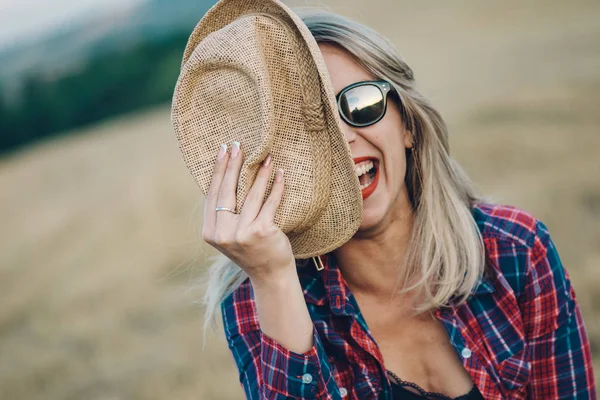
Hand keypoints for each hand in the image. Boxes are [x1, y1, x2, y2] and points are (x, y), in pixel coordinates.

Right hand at [202, 142, 295, 282]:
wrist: (270, 275)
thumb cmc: (251, 251)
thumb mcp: (229, 235)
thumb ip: (224, 214)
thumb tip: (225, 177)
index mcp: (210, 232)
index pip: (212, 195)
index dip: (217, 172)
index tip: (221, 151)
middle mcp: (223, 233)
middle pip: (227, 191)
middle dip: (233, 165)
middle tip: (238, 145)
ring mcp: (242, 233)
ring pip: (251, 195)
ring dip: (260, 173)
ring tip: (266, 157)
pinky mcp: (262, 231)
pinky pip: (270, 203)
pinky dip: (276, 187)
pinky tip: (280, 174)